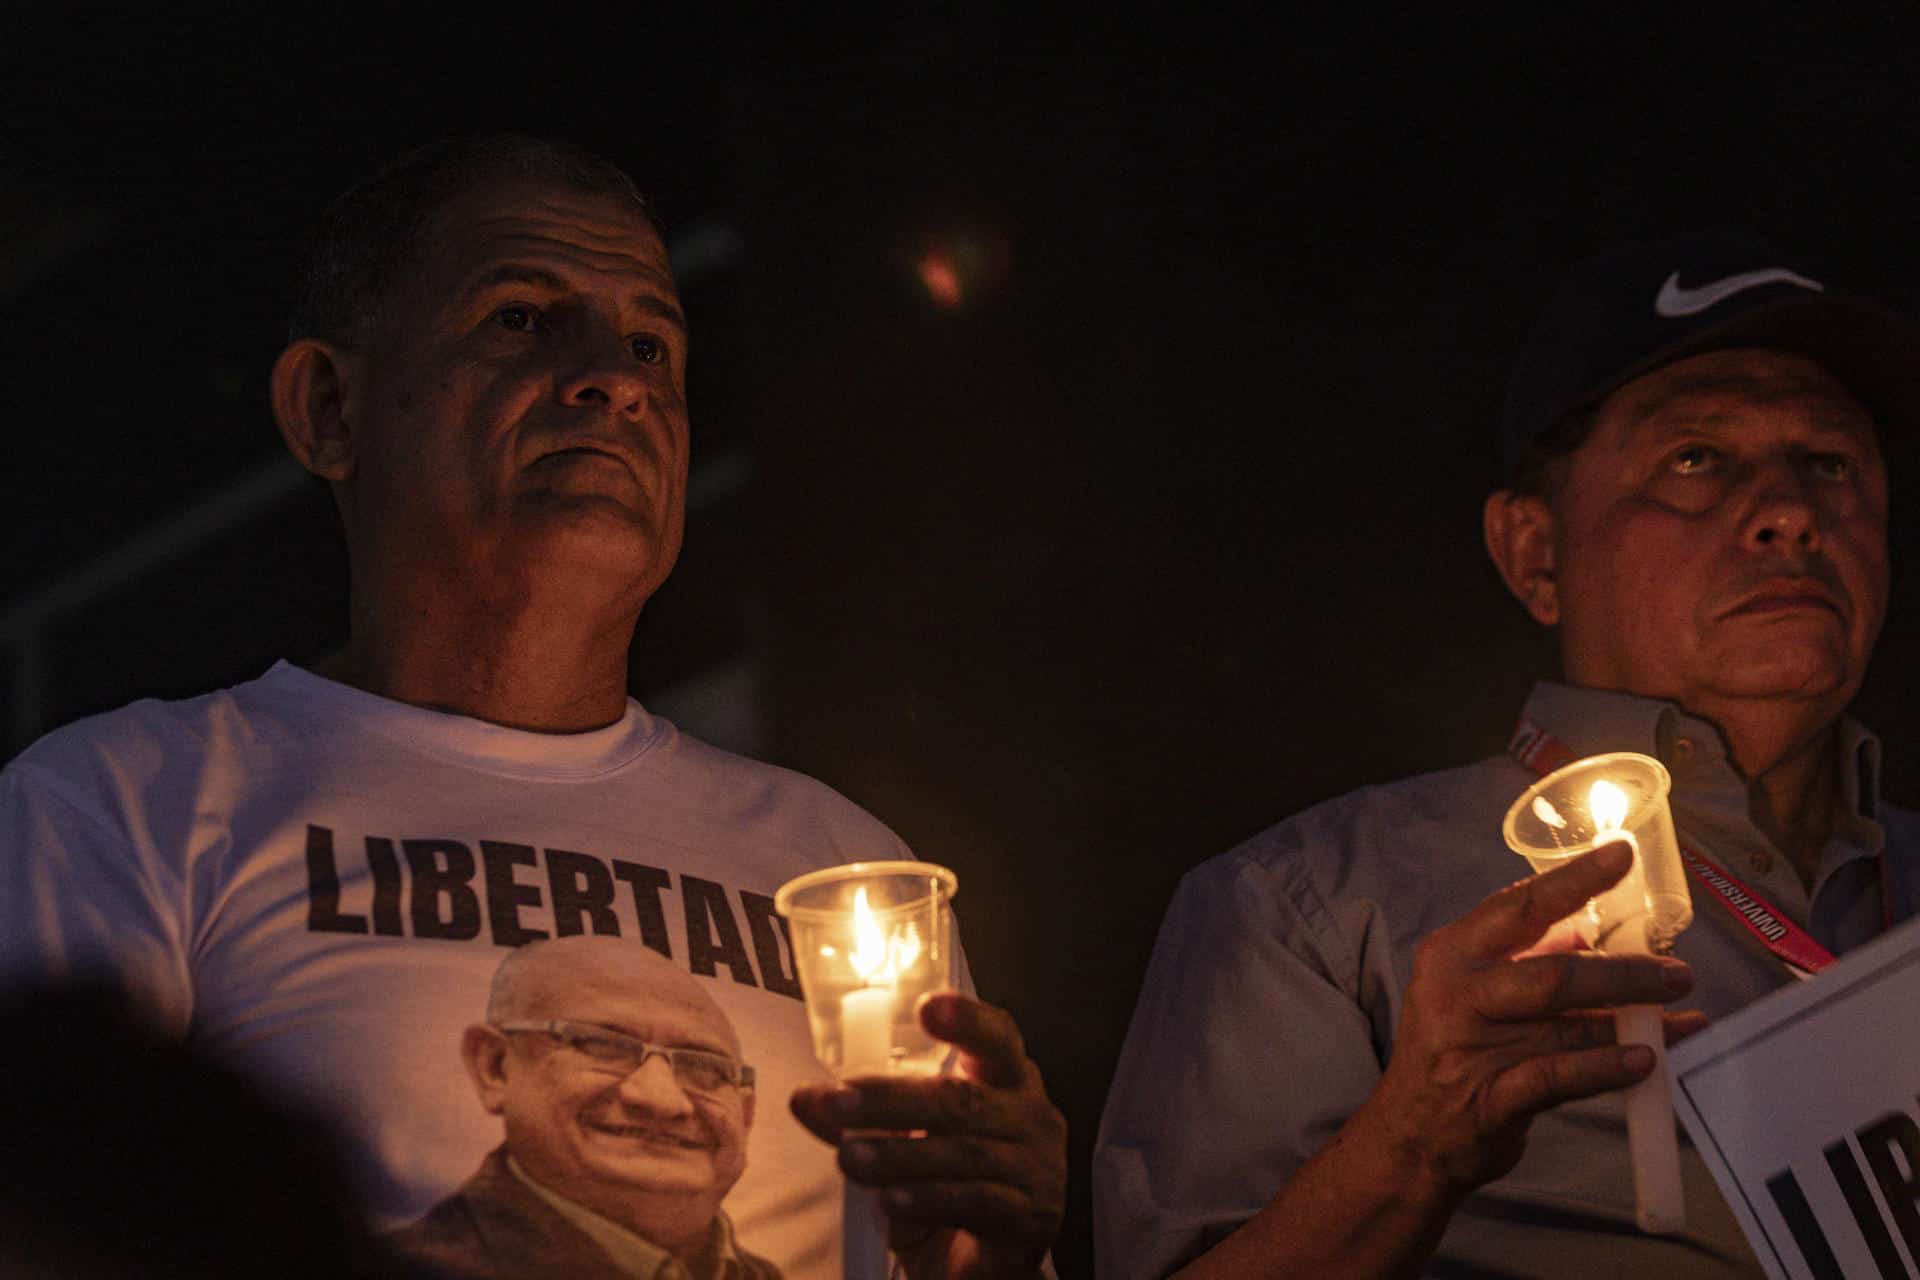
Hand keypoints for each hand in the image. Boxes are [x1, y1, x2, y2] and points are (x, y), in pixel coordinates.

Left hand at [790, 992, 1065, 1279]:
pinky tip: (891, 1201)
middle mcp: (1032, 1115)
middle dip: (892, 1099)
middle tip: (838, 1101)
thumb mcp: (903, 1144)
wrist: (987, 1262)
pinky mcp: (1032, 1216)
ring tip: (849, 1157)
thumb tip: (805, 1098)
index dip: (967, 1020)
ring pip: (964, 1152)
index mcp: (1008, 1078)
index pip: (997, 1037)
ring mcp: (1038, 1166)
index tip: (928, 1007)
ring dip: (899, 1155)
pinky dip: (929, 1198)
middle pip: (962, 1098)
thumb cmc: (951, 1183)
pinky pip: (975, 1200)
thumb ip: (861, 1120)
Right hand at [1355, 841, 1705, 1200]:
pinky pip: (1562, 1076)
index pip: (1520, 906)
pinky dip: (1606, 1068)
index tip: (1622, 854)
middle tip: (1679, 973)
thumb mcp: (1470, 992)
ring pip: (1567, 1027)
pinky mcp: (1492, 1098)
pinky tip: (1645, 1061)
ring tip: (1681, 1021)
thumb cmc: (1448, 1053)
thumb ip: (1524, 959)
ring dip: (1633, 1023)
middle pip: (1555, 972)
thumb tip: (1589, 930)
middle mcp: (1458, 993)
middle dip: (1626, 972)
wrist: (1408, 1137)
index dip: (1576, 879)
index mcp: (1452, 953)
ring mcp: (1472, 1046)